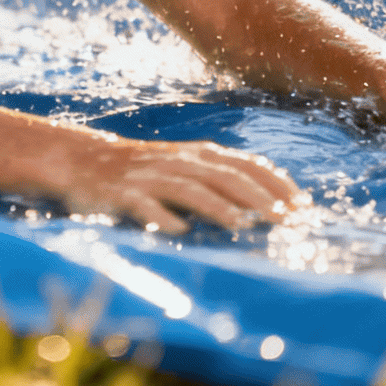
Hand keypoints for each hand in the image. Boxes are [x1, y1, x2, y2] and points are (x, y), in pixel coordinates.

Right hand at [72, 139, 306, 234]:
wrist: (83, 159)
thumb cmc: (144, 170)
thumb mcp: (184, 166)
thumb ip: (219, 179)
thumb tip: (267, 207)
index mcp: (198, 154)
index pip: (246, 164)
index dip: (276, 183)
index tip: (302, 205)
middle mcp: (179, 162)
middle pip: (225, 177)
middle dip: (257, 198)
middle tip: (284, 221)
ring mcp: (151, 177)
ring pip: (189, 189)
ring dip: (217, 207)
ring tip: (241, 225)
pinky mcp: (123, 194)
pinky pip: (144, 205)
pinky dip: (162, 217)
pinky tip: (178, 231)